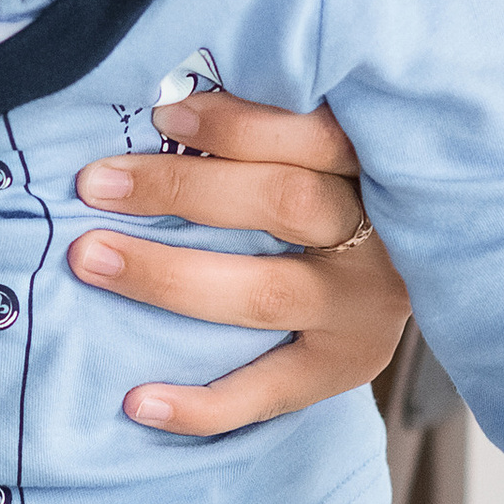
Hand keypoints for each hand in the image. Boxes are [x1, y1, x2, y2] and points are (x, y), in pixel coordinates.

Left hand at [65, 94, 409, 438]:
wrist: (413, 276)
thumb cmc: (335, 190)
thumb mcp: (327, 150)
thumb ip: (273, 128)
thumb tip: (163, 99)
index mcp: (376, 168)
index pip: (315, 136)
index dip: (237, 123)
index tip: (161, 113)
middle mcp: (379, 240)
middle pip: (284, 203)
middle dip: (182, 188)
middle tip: (95, 183)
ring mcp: (364, 311)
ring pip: (263, 292)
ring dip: (168, 276)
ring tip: (90, 259)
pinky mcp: (345, 368)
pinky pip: (269, 393)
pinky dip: (202, 405)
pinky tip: (136, 401)